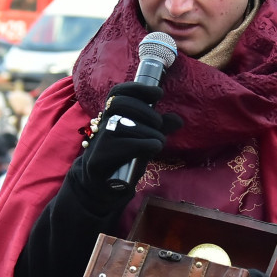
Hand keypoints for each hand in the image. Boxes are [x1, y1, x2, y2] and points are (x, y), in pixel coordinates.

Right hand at [75, 82, 181, 197]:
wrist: (102, 187)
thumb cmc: (125, 158)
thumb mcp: (144, 140)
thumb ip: (158, 129)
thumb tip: (178, 120)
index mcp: (112, 116)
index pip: (117, 93)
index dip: (137, 89)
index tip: (158, 93)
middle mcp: (103, 125)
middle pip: (120, 104)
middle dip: (145, 110)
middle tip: (159, 123)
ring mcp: (99, 142)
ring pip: (124, 125)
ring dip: (149, 132)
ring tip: (160, 141)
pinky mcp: (99, 158)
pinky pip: (126, 145)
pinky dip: (146, 144)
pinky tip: (154, 147)